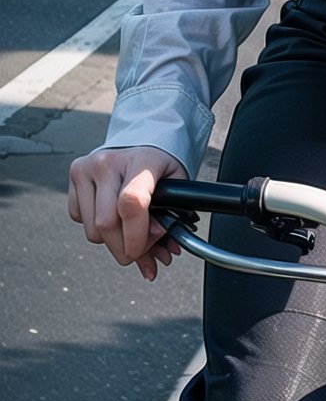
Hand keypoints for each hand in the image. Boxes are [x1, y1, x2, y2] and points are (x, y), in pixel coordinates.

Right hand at [68, 146, 185, 281]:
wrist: (142, 142)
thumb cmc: (161, 166)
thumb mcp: (176, 189)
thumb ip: (169, 222)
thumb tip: (156, 258)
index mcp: (141, 160)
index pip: (131, 204)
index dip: (137, 237)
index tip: (146, 250)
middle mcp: (108, 162)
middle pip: (106, 224)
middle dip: (125, 249)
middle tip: (141, 251)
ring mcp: (87, 168)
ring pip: (92, 229)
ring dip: (112, 241)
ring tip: (129, 232)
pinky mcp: (74, 176)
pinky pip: (79, 220)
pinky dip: (97, 227)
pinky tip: (113, 214)